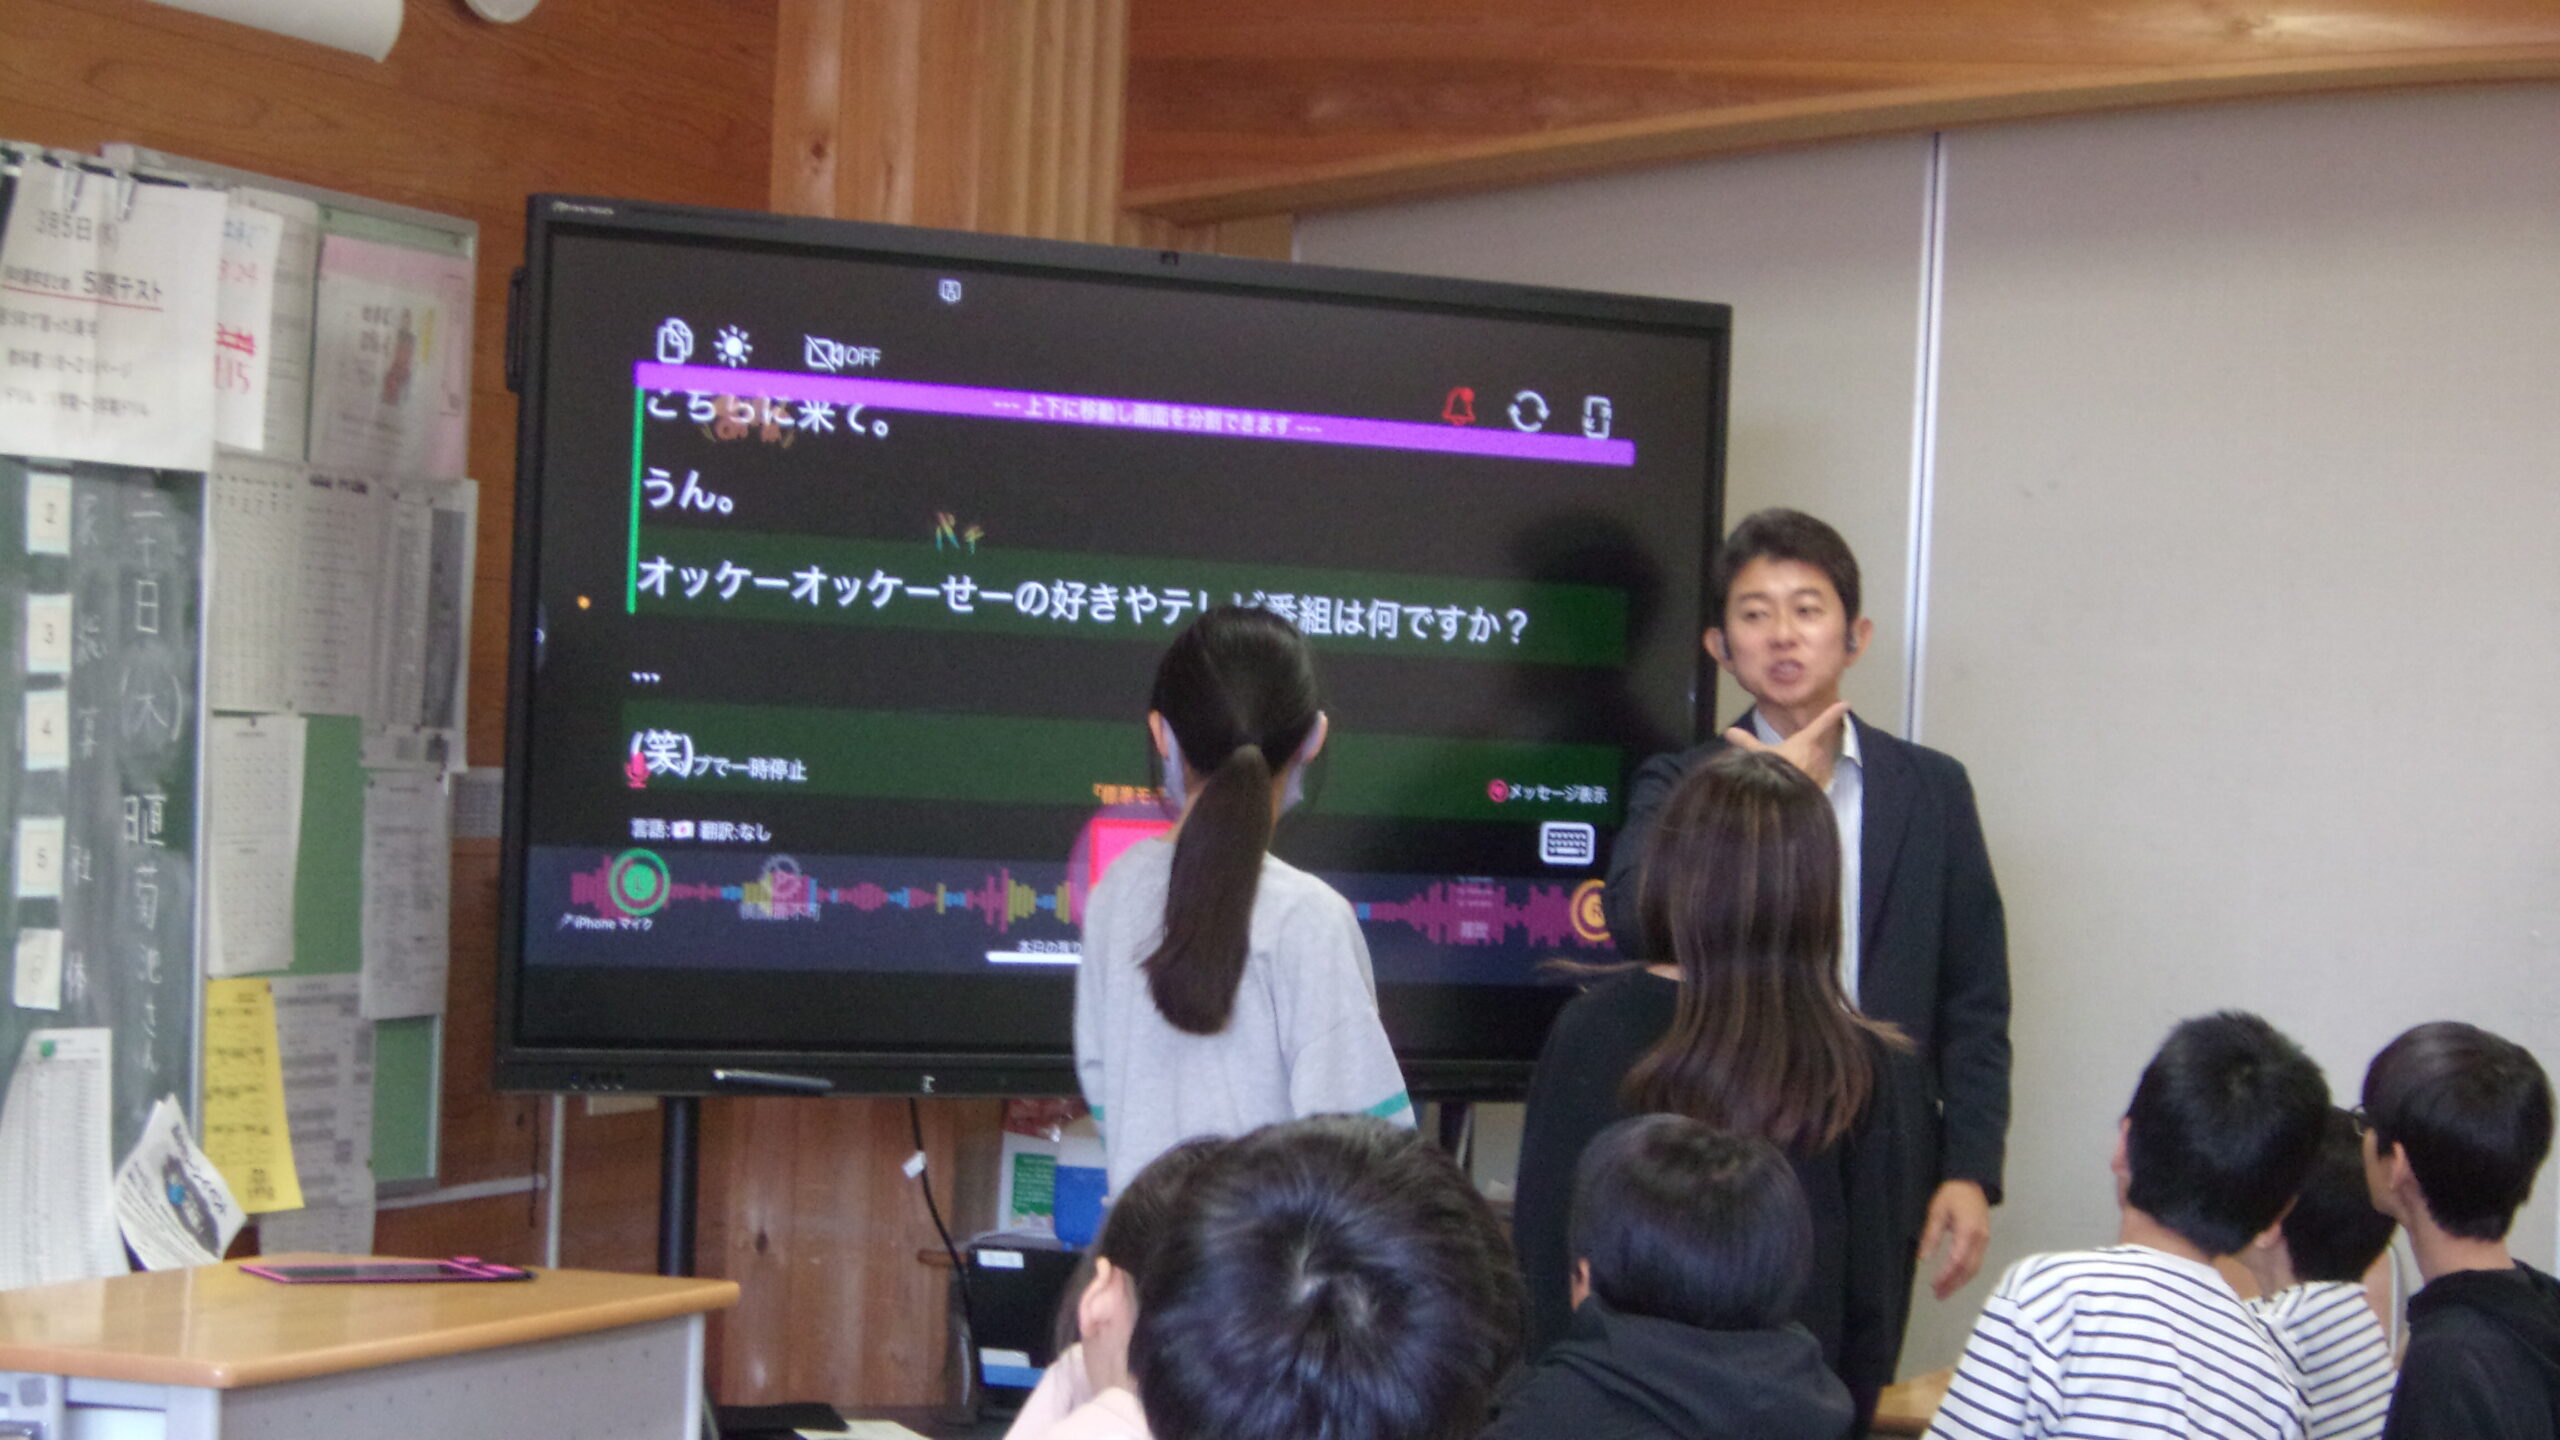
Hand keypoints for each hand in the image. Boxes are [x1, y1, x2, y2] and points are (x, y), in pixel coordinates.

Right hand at [1723, 701, 1850, 788]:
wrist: (1785, 799)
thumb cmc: (1775, 771)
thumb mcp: (1759, 756)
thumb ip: (1746, 742)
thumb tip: (1729, 731)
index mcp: (1805, 741)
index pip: (1821, 723)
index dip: (1833, 713)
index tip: (1845, 705)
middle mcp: (1817, 752)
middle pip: (1822, 743)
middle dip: (1817, 743)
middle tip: (1808, 745)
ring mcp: (1822, 769)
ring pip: (1822, 760)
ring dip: (1816, 762)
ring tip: (1804, 767)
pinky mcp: (1822, 785)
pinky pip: (1822, 777)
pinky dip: (1816, 778)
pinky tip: (1807, 784)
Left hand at [1921, 1179, 1991, 1298]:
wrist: (1971, 1182)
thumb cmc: (1951, 1195)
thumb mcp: (1936, 1212)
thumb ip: (1930, 1235)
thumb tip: (1923, 1259)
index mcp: (1968, 1231)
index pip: (1957, 1260)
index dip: (1946, 1275)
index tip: (1934, 1285)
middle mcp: (1980, 1239)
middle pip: (1969, 1269)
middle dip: (1954, 1284)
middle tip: (1938, 1295)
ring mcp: (1984, 1241)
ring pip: (1974, 1268)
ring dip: (1960, 1282)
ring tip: (1944, 1292)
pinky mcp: (1984, 1241)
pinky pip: (1976, 1262)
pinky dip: (1966, 1274)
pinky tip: (1955, 1279)